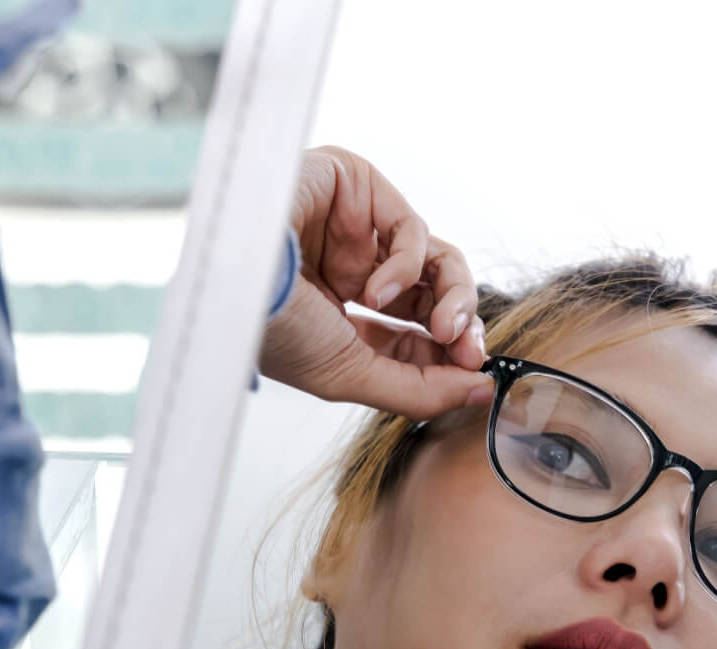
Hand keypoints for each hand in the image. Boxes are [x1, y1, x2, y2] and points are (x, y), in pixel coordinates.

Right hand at [259, 146, 493, 418]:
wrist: (233, 275)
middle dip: (460, 327)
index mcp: (338, 319)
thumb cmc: (276, 328)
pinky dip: (408, 265)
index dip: (447, 358)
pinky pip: (413, 228)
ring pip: (437, 261)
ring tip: (442, 327)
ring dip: (453, 298)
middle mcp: (350, 273)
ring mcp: (355, 230)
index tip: (476, 377)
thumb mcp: (351, 376)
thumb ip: (420, 389)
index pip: (412, 340)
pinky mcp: (359, 188)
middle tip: (469, 350)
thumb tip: (482, 391)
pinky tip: (376, 290)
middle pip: (434, 299)